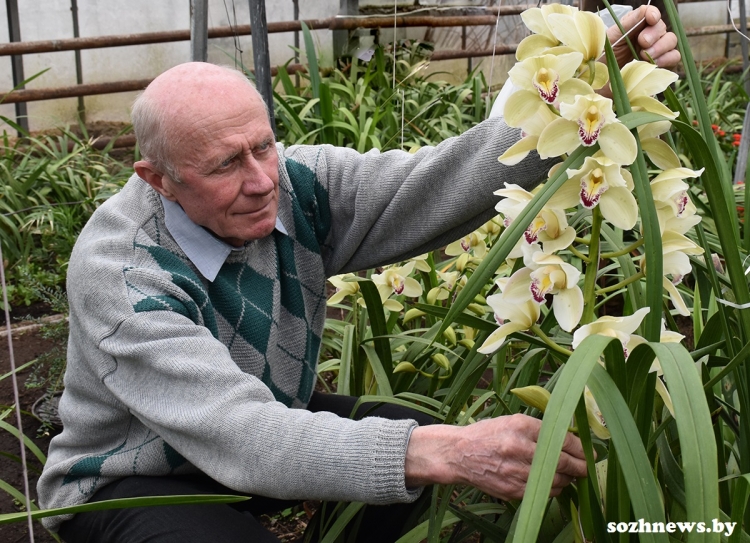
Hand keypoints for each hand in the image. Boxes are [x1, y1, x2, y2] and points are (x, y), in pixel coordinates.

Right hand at [404, 414, 587, 499]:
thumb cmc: (487, 434)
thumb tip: (570, 440)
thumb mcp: (511, 421)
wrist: (459, 453)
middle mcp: (519, 448)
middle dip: (579, 467)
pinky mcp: (512, 489)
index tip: (589, 453)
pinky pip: (542, 492)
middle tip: (586, 468)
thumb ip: (538, 429)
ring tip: (567, 474)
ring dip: (566, 479)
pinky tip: (549, 481)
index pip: (562, 439)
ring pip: (555, 480)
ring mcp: (515, 471)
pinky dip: (550, 488)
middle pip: (562, 463)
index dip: (580, 449)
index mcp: (520, 426)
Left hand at [607, 5, 679, 68]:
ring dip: (661, 46)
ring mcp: (653, 51)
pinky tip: (653, 63)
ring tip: (644, 56)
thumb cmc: (601, 61)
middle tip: (642, 43)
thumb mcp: (609, 40)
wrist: (599, 84)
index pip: (650, 14)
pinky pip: (673, 57)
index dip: (653, 14)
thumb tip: (644, 11)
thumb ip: (627, 24)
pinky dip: (667, 58)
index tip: (651, 19)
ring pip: (671, 40)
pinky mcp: (658, 66)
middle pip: (662, 27)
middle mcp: (646, 37)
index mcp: (633, 27)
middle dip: (654, 34)